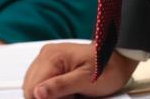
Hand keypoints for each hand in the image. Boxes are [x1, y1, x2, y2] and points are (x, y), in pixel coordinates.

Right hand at [22, 44, 137, 98]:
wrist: (118, 61)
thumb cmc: (107, 68)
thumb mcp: (86, 81)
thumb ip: (61, 86)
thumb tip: (38, 93)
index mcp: (52, 56)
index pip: (33, 88)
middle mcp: (46, 55)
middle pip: (31, 89)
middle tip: (69, 97)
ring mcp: (47, 59)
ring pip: (35, 88)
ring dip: (49, 97)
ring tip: (69, 95)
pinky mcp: (51, 65)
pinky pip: (42, 84)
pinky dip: (51, 93)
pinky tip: (66, 93)